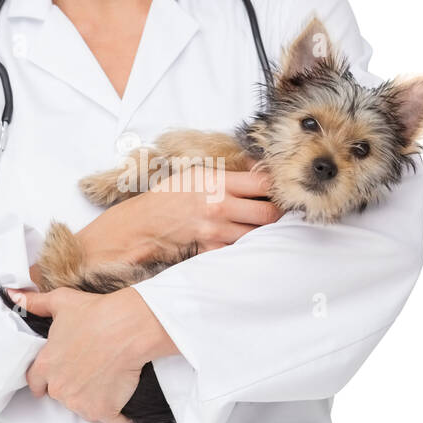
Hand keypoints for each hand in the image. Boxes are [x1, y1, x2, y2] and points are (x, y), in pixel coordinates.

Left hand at [6, 286, 175, 422]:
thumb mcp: (61, 301)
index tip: (54, 379)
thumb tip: (12, 296)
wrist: (127, 328)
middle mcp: (59, 388)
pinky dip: (116, 413)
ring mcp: (80, 403)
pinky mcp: (103, 411)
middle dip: (74, 387)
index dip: (44, 382)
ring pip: (85, 408)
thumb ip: (35, 303)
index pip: (35, 383)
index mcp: (46, 365)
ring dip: (95, 399)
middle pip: (62, 395)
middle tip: (91, 371)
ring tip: (109, 380)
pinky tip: (123, 397)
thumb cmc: (96, 313)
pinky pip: (110, 420)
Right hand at [75, 161, 281, 268]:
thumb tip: (258, 171)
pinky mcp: (210, 250)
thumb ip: (228, 175)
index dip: (278, 186)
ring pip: (259, 234)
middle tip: (280, 212)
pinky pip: (240, 251)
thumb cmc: (167, 197)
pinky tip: (246, 243)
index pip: (263, 182)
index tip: (281, 189)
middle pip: (270, 212)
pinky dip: (246, 248)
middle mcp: (219, 206)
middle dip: (279, 213)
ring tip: (264, 228)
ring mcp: (216, 231)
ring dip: (264, 232)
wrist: (140, 225)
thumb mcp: (195, 175)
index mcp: (216, 181)